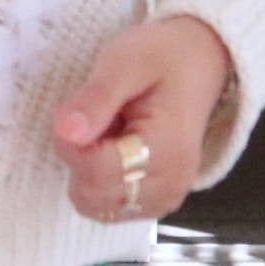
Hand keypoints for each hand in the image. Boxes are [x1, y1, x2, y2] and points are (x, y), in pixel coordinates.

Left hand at [48, 14, 235, 221]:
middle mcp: (171, 185)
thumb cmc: (163, 58)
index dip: (70, 142)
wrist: (199, 63)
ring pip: (94, 205)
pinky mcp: (156, 203)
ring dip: (86, 170)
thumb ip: (96, 98)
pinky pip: (106, 207)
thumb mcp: (124, 62)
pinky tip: (113, 151)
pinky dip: (98, 181)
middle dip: (79, 156)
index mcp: (168, 150)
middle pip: (91, 193)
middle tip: (98, 119)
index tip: (74, 111)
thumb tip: (65, 132)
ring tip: (108, 133)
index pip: (95, 170)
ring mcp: (165, 199)